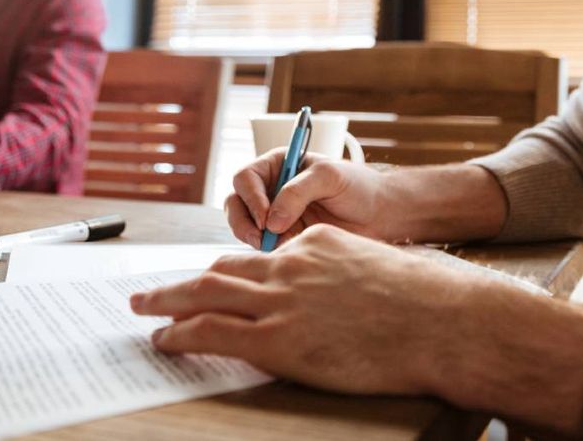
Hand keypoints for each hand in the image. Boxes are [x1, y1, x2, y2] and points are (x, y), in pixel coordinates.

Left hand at [130, 224, 582, 433]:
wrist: (441, 320)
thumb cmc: (426, 301)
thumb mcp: (379, 268)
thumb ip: (346, 272)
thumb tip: (337, 296)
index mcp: (316, 244)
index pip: (260, 256)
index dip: (231, 272)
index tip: (214, 282)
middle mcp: (290, 264)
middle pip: (221, 268)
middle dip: (182, 280)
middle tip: (149, 291)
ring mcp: (281, 301)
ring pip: (205, 293)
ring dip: (167, 301)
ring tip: (142, 309)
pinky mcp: (276, 340)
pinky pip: (211, 331)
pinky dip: (179, 333)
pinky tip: (164, 339)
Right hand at [225, 149, 394, 247]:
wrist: (378, 214)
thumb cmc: (357, 186)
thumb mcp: (329, 177)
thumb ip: (298, 192)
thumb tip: (271, 221)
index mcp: (277, 165)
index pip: (246, 178)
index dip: (251, 198)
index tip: (266, 218)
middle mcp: (270, 189)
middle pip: (235, 204)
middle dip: (243, 223)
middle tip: (262, 239)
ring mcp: (274, 215)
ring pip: (244, 228)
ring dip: (255, 240)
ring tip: (281, 245)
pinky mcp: (282, 238)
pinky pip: (262, 247)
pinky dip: (270, 252)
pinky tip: (290, 251)